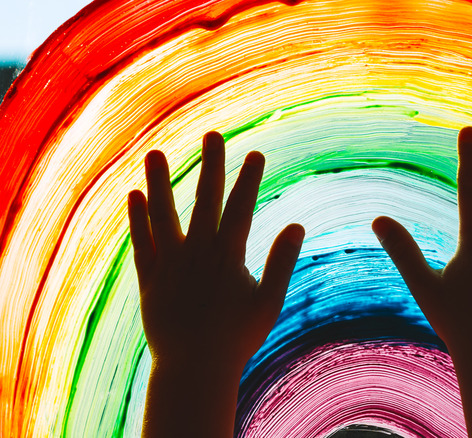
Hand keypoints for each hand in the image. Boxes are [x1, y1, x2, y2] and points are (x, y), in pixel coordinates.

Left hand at [127, 131, 303, 370]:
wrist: (194, 367)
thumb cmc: (237, 337)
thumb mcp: (268, 301)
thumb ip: (281, 261)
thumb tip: (297, 225)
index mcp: (228, 257)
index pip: (240, 208)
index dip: (248, 179)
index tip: (256, 153)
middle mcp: (197, 253)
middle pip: (204, 200)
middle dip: (211, 165)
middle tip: (213, 135)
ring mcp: (170, 263)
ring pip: (163, 213)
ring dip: (160, 181)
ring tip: (155, 152)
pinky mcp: (149, 278)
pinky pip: (142, 241)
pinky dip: (138, 218)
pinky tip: (135, 195)